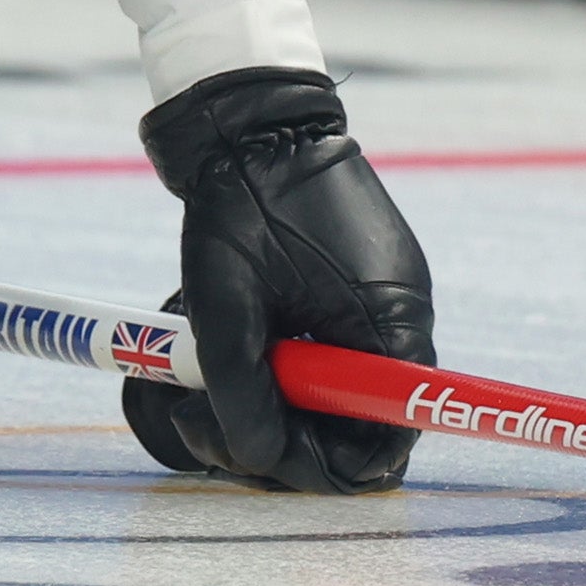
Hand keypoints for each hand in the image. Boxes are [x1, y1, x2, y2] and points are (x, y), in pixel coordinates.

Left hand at [122, 69, 434, 492]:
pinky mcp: (336, 290)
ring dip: (254, 392)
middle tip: (197, 413)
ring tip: (194, 361)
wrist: (245, 121)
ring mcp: (365, 305)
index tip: (252, 447)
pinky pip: (307, 351)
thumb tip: (254, 457)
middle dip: (270, 431)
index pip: (382, 442)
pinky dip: (260, 356)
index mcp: (389, 327)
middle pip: (345, 426)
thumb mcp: (228, 303)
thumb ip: (244, 391)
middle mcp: (391, 324)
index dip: (318, 463)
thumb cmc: (242, 201)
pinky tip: (212, 333)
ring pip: (316, 392)